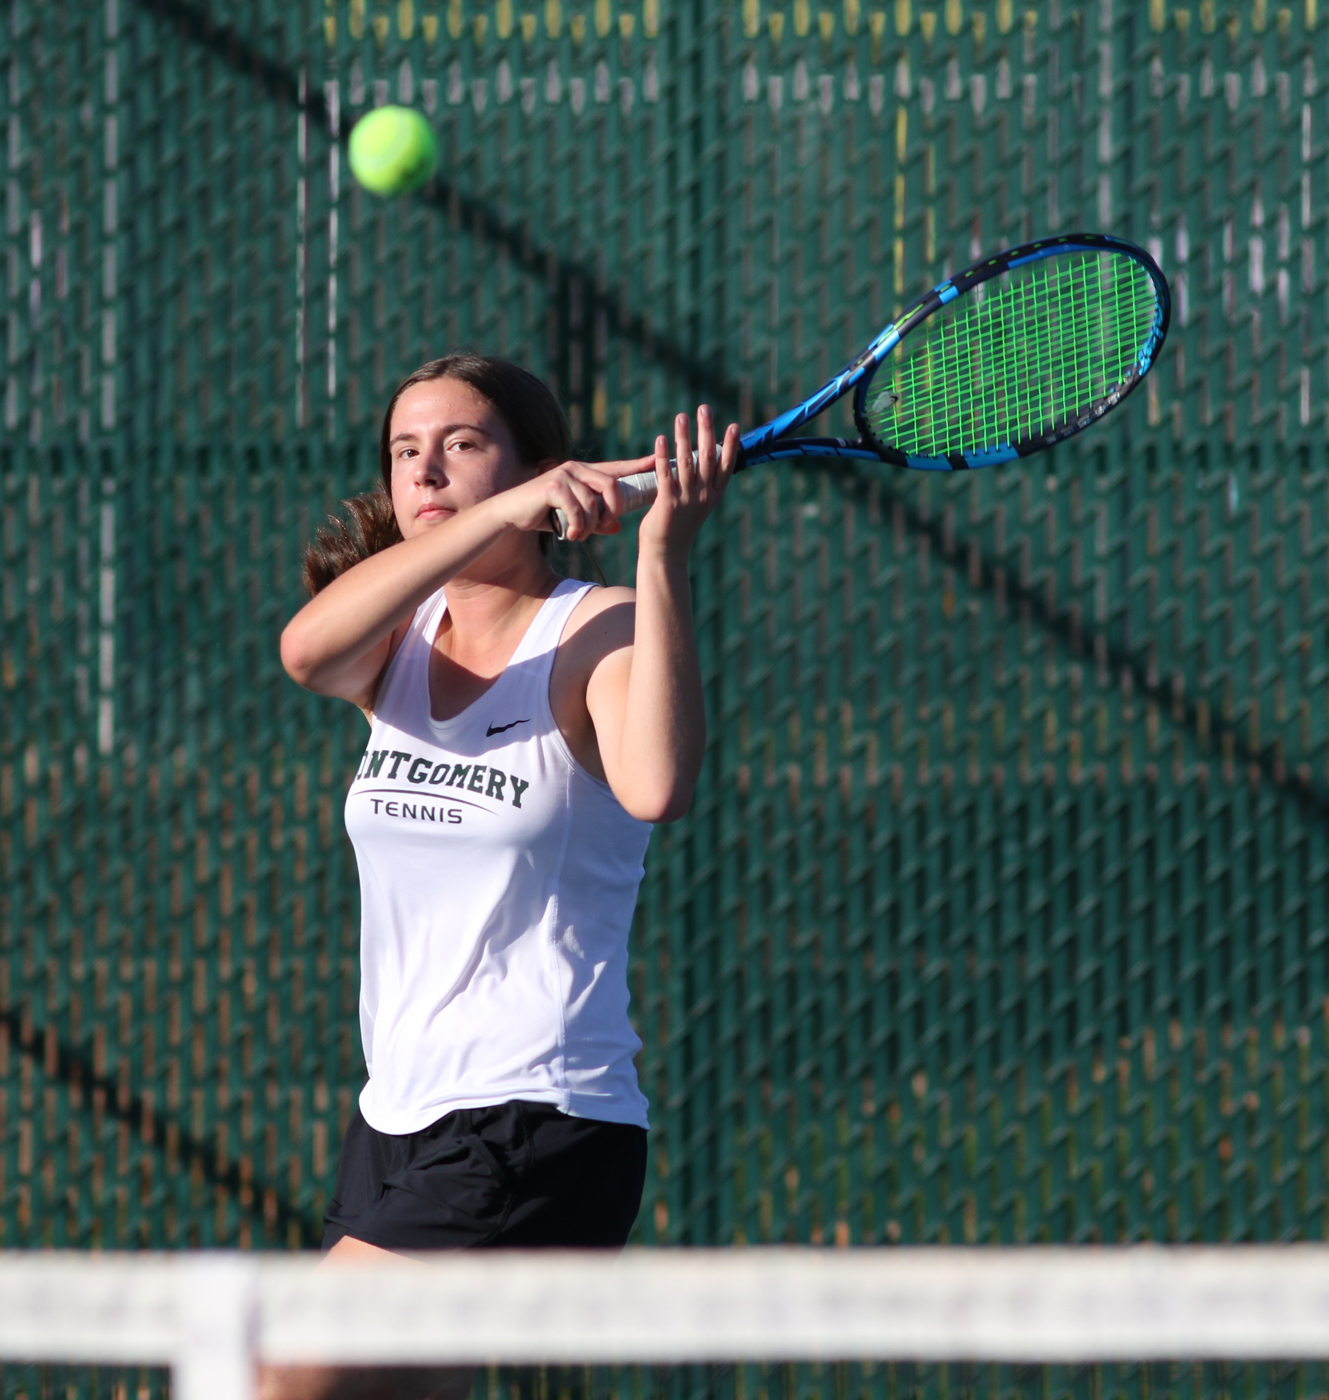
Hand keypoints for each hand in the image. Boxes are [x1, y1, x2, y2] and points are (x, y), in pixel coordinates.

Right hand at [498, 455, 655, 540]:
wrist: (511, 514)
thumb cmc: (543, 515)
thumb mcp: (574, 519)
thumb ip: (596, 522)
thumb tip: (617, 528)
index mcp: (584, 473)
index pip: (616, 468)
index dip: (637, 465)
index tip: (658, 462)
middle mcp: (576, 469)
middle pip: (612, 486)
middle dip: (614, 509)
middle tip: (606, 525)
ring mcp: (564, 475)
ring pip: (594, 503)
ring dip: (590, 526)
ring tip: (579, 535)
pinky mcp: (554, 486)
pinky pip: (578, 510)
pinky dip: (578, 527)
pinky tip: (571, 535)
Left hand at [638, 405, 738, 557]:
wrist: (666, 552)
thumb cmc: (679, 526)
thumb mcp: (698, 505)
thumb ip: (702, 484)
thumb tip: (703, 461)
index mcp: (713, 495)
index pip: (725, 465)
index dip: (730, 444)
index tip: (732, 425)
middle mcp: (703, 495)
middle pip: (707, 457)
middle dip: (706, 430)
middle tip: (703, 408)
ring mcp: (686, 499)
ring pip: (686, 461)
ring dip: (683, 436)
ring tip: (681, 416)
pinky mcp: (667, 503)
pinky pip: (665, 474)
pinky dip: (663, 455)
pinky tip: (661, 439)